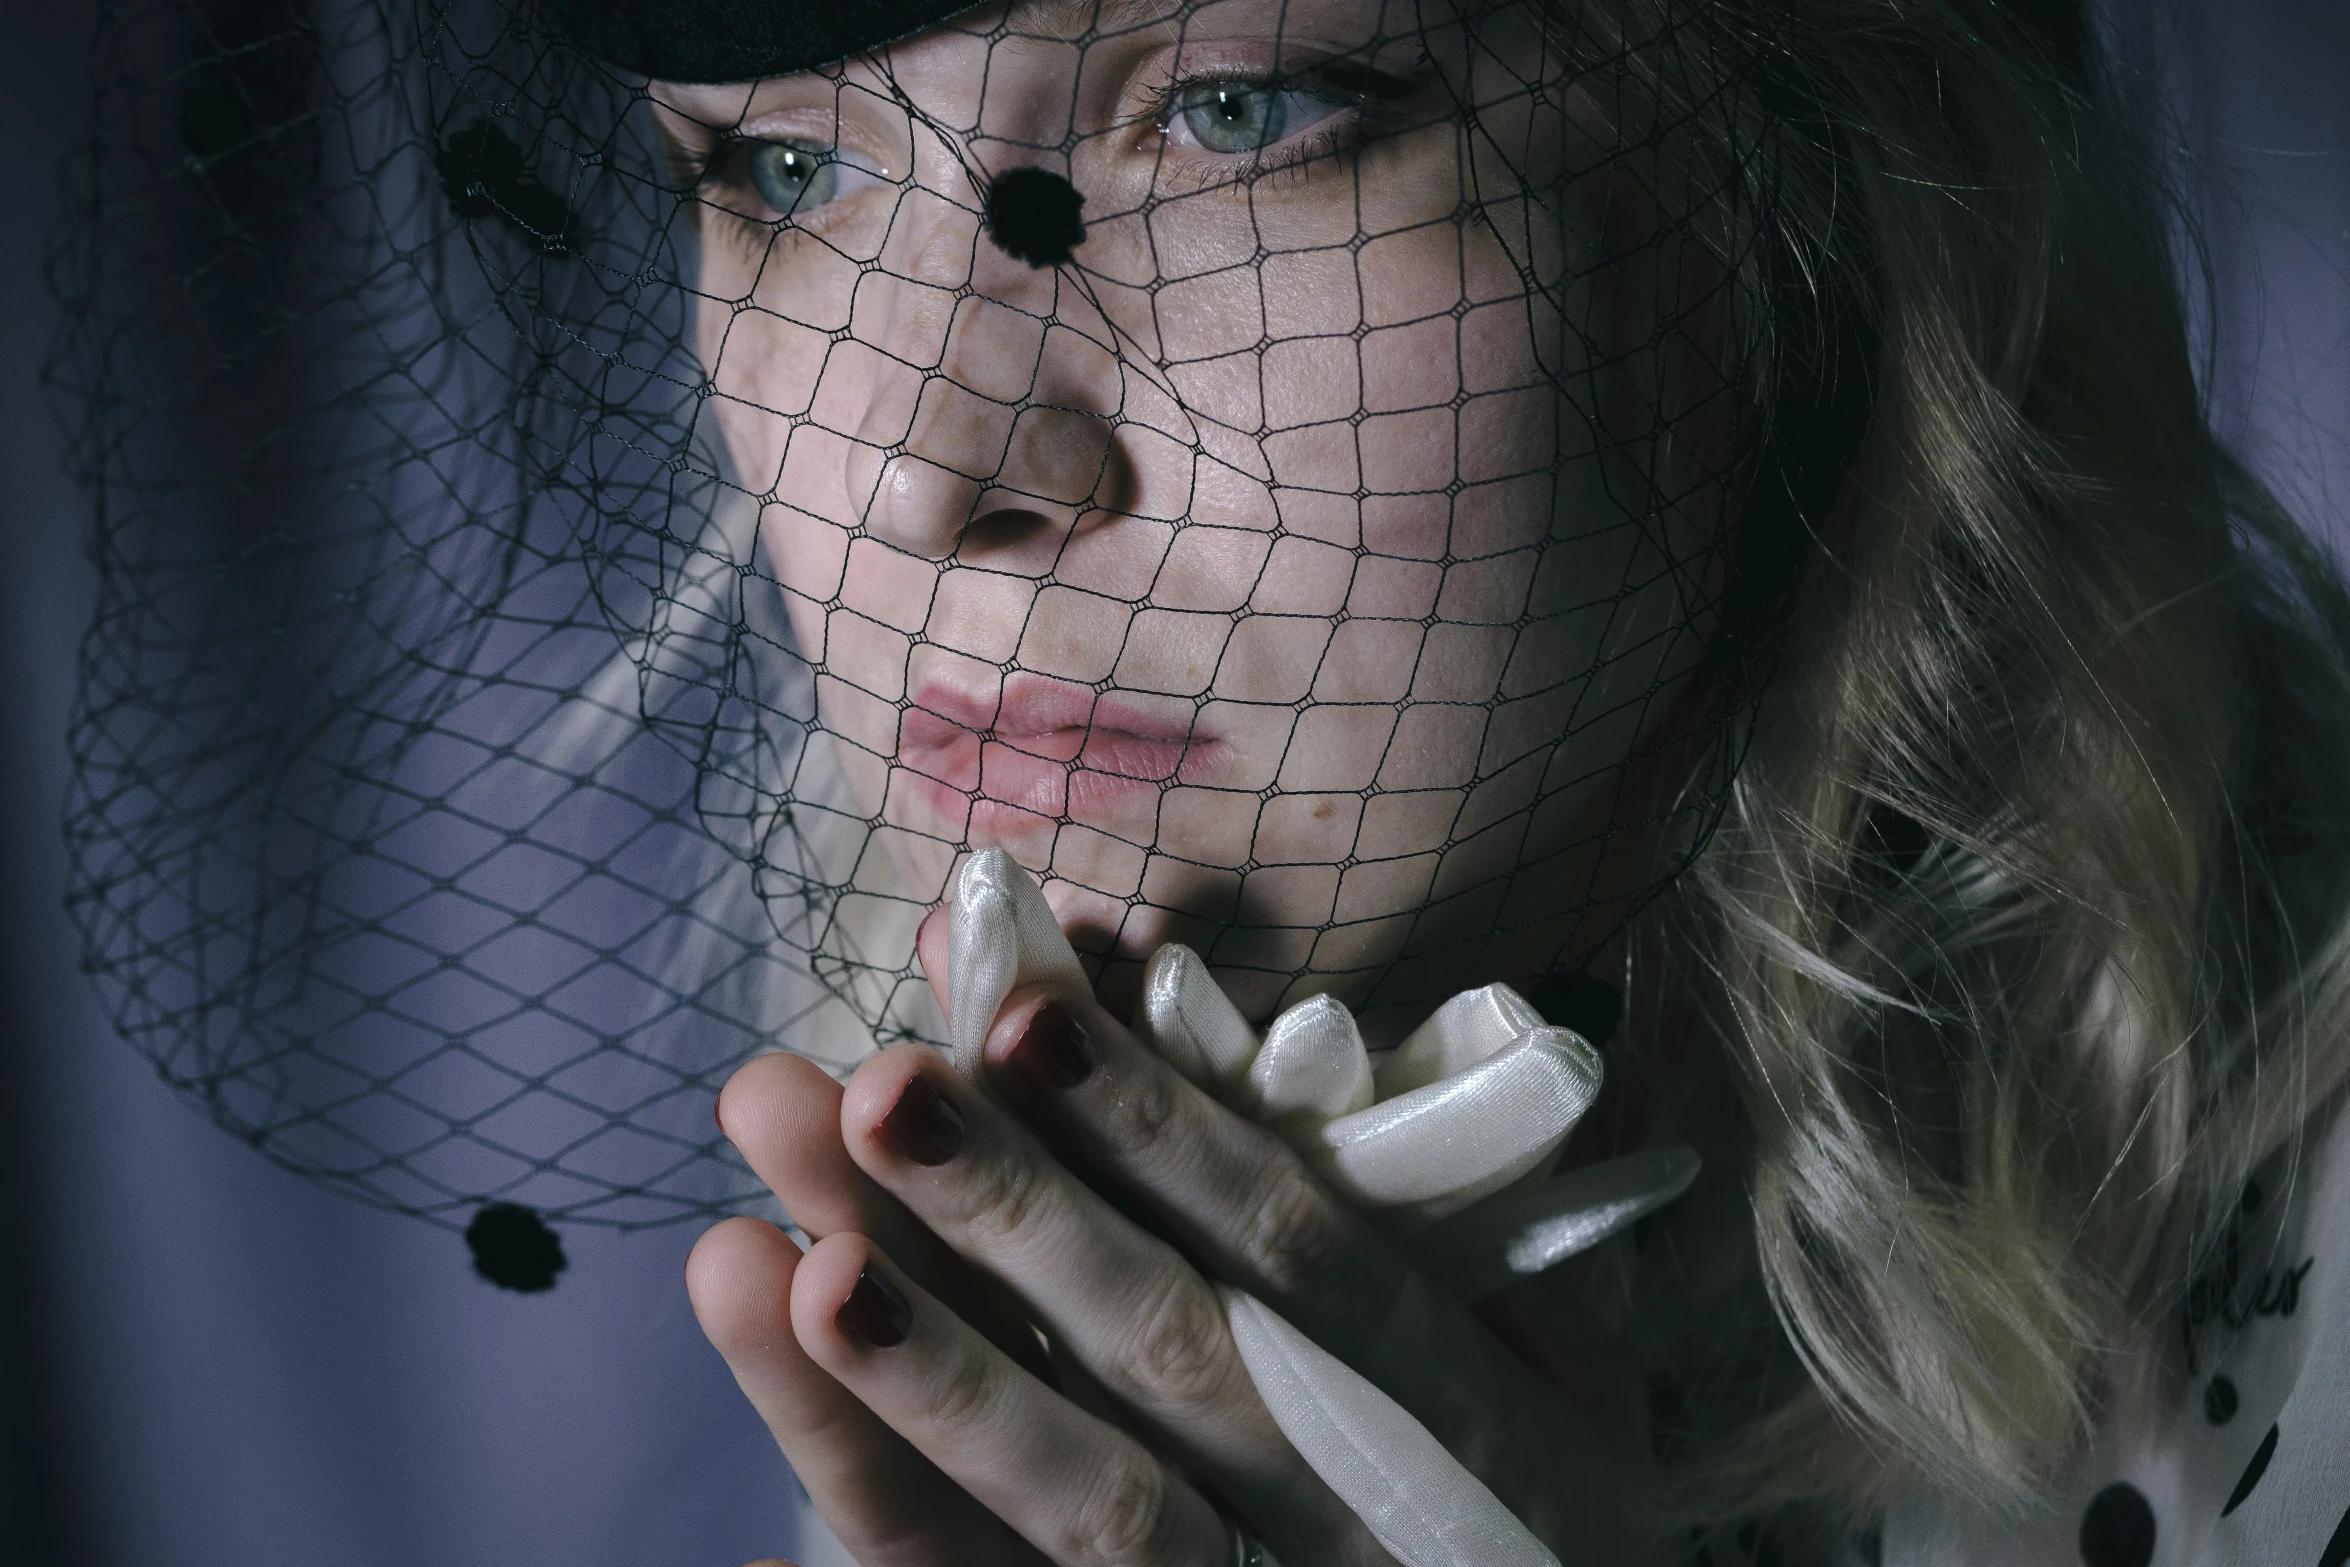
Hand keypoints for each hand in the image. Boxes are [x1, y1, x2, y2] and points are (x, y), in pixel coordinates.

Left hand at [688, 904, 1664, 1565]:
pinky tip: (736, 1560)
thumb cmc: (1544, 1514)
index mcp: (1459, 1406)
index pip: (1295, 1241)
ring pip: (1069, 1510)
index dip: (1156, 1127)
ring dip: (910, 1387)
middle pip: (1157, 1352)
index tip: (1018, 1007)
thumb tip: (1292, 1038)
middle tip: (861, 1086)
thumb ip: (1457, 1227)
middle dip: (1006, 1218)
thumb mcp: (1567, 1379)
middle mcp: (1347, 1511)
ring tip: (748, 1261)